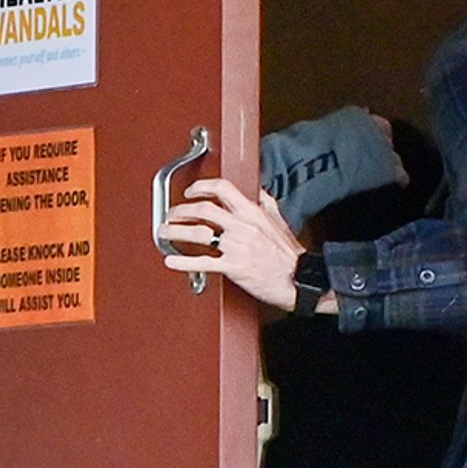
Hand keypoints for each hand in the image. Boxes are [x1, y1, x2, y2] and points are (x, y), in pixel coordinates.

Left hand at [163, 177, 310, 312]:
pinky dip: (183, 262)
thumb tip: (257, 192)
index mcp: (253, 213)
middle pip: (203, 209)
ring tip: (165, 233)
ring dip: (176, 232)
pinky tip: (171, 261)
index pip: (222, 189)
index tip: (190, 192)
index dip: (201, 187)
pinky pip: (203, 262)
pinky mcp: (234, 268)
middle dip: (181, 210)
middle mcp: (243, 227)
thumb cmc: (290, 256)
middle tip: (172, 214)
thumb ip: (267, 205)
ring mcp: (237, 247)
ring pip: (198, 233)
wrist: (301, 280)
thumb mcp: (281, 222)